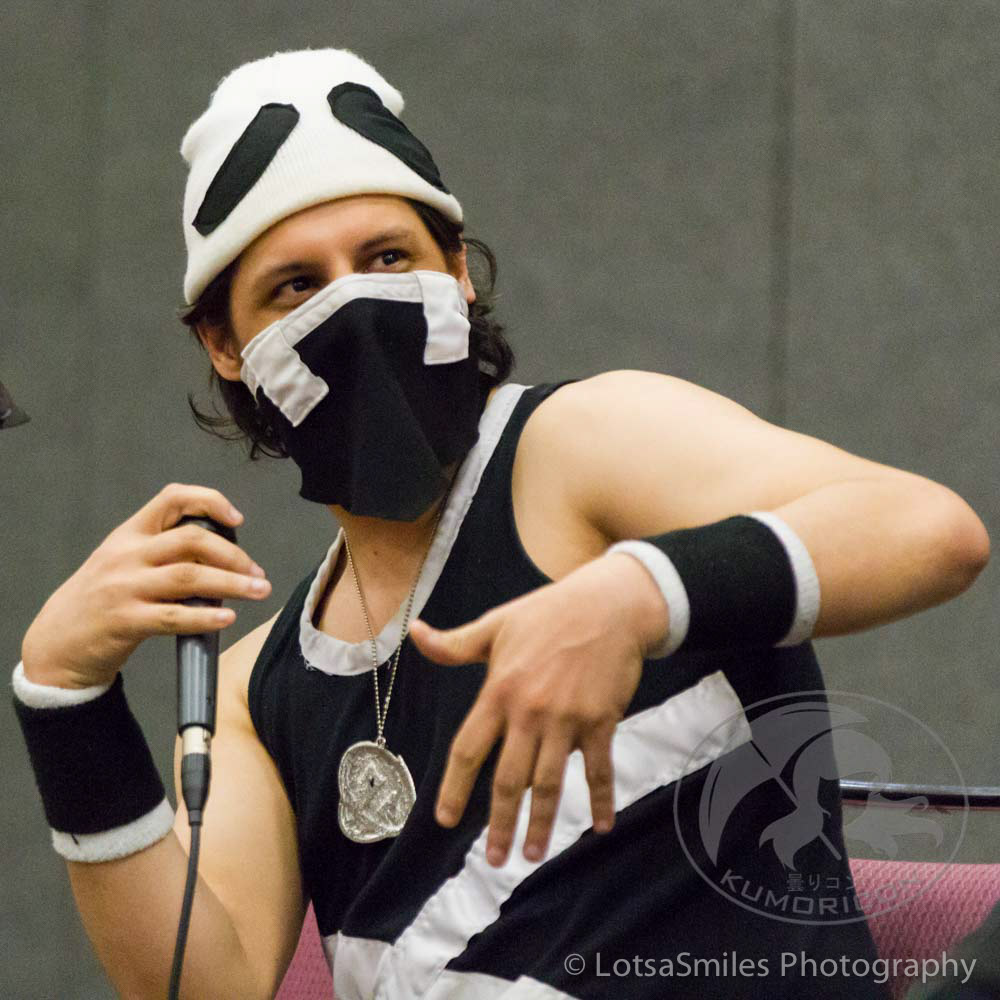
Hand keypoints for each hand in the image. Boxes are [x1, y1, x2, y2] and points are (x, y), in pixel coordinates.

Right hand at [20, 483, 270, 688]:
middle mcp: (127, 556)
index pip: (172, 499)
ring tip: (257, 590)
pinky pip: (174, 616)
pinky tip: (226, 618)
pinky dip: (205, 616)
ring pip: (189, 576)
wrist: (56, 642)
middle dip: (233, 554)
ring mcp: (125, 588)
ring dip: (232, 583)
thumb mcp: (122, 560)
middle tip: (256, 572)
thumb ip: (162, 549)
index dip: (210, 501)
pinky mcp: (125, 620)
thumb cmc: (100, 599)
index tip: (236, 519)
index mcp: (129, 534)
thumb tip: (221, 552)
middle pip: (191, 539)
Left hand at [408, 552, 667, 867]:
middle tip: (494, 859)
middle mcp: (529, 711)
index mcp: (499, 691)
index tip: (446, 820)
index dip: (455, 788)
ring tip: (532, 855)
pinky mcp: (601, 721)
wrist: (609, 605)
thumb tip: (414, 632)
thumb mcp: (496, 623)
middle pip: (509, 780)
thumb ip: (455, 643)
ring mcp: (567, 719)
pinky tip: (601, 826)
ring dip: (542, 824)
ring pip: (549, 783)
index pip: (468, 749)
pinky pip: (598, 769)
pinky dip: (601, 799)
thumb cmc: (548, 612)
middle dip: (499, 823)